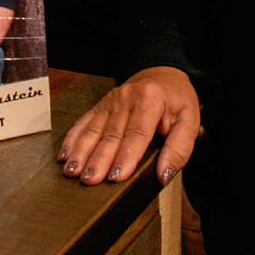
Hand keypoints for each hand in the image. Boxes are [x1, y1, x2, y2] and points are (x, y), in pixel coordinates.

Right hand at [58, 67, 199, 187]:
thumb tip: (164, 174)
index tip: (118, 176)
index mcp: (150, 99)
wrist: (161, 75)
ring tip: (73, 171)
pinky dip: (72, 140)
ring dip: (81, 152)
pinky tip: (65, 155)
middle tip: (90, 180)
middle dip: (99, 159)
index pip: (137, 132)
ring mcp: (110, 101)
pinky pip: (83, 123)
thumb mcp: (190, 120)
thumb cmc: (176, 101)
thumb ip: (180, 148)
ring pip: (93, 130)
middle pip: (111, 134)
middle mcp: (126, 98)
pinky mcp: (99, 106)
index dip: (126, 155)